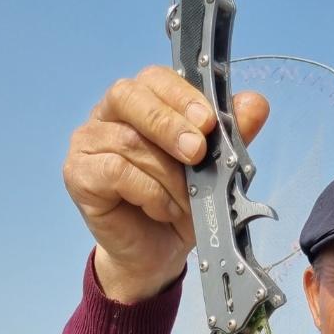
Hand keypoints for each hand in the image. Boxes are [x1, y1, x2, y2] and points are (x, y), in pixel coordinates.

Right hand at [62, 64, 269, 303]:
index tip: (208, 122)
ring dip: (167, 174)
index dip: (182, 96)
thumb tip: (256, 104)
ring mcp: (88, 142)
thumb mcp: (213, 171)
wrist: (157, 254)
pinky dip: (148, 192)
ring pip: (128, 141)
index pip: (155, 79)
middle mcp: (108, 115)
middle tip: (196, 152)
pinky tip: (162, 209)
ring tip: (187, 200)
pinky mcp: (78, 173)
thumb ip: (230, 136)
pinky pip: (115, 171)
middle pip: (129, 95)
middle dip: (168, 123)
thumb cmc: (180, 206)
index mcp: (142, 102)